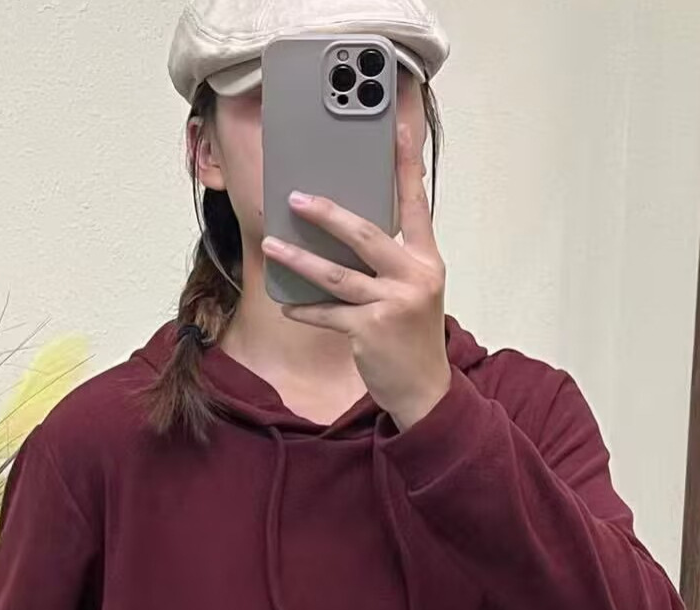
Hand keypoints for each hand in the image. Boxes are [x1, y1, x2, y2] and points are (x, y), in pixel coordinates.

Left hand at [261, 121, 451, 431]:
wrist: (424, 389)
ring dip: (299, 259)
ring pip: (337, 274)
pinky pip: (328, 313)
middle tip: (295, 198)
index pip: (415, 204)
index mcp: (427, 260)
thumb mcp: (413, 292)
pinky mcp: (371, 330)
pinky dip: (305, 308)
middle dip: (327, 214)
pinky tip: (287, 303)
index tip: (398, 128)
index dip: (407, 165)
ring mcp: (393, 304)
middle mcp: (415, 277)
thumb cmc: (412, 337)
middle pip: (366, 234)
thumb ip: (390, 263)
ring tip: (272, 246)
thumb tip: (343, 235)